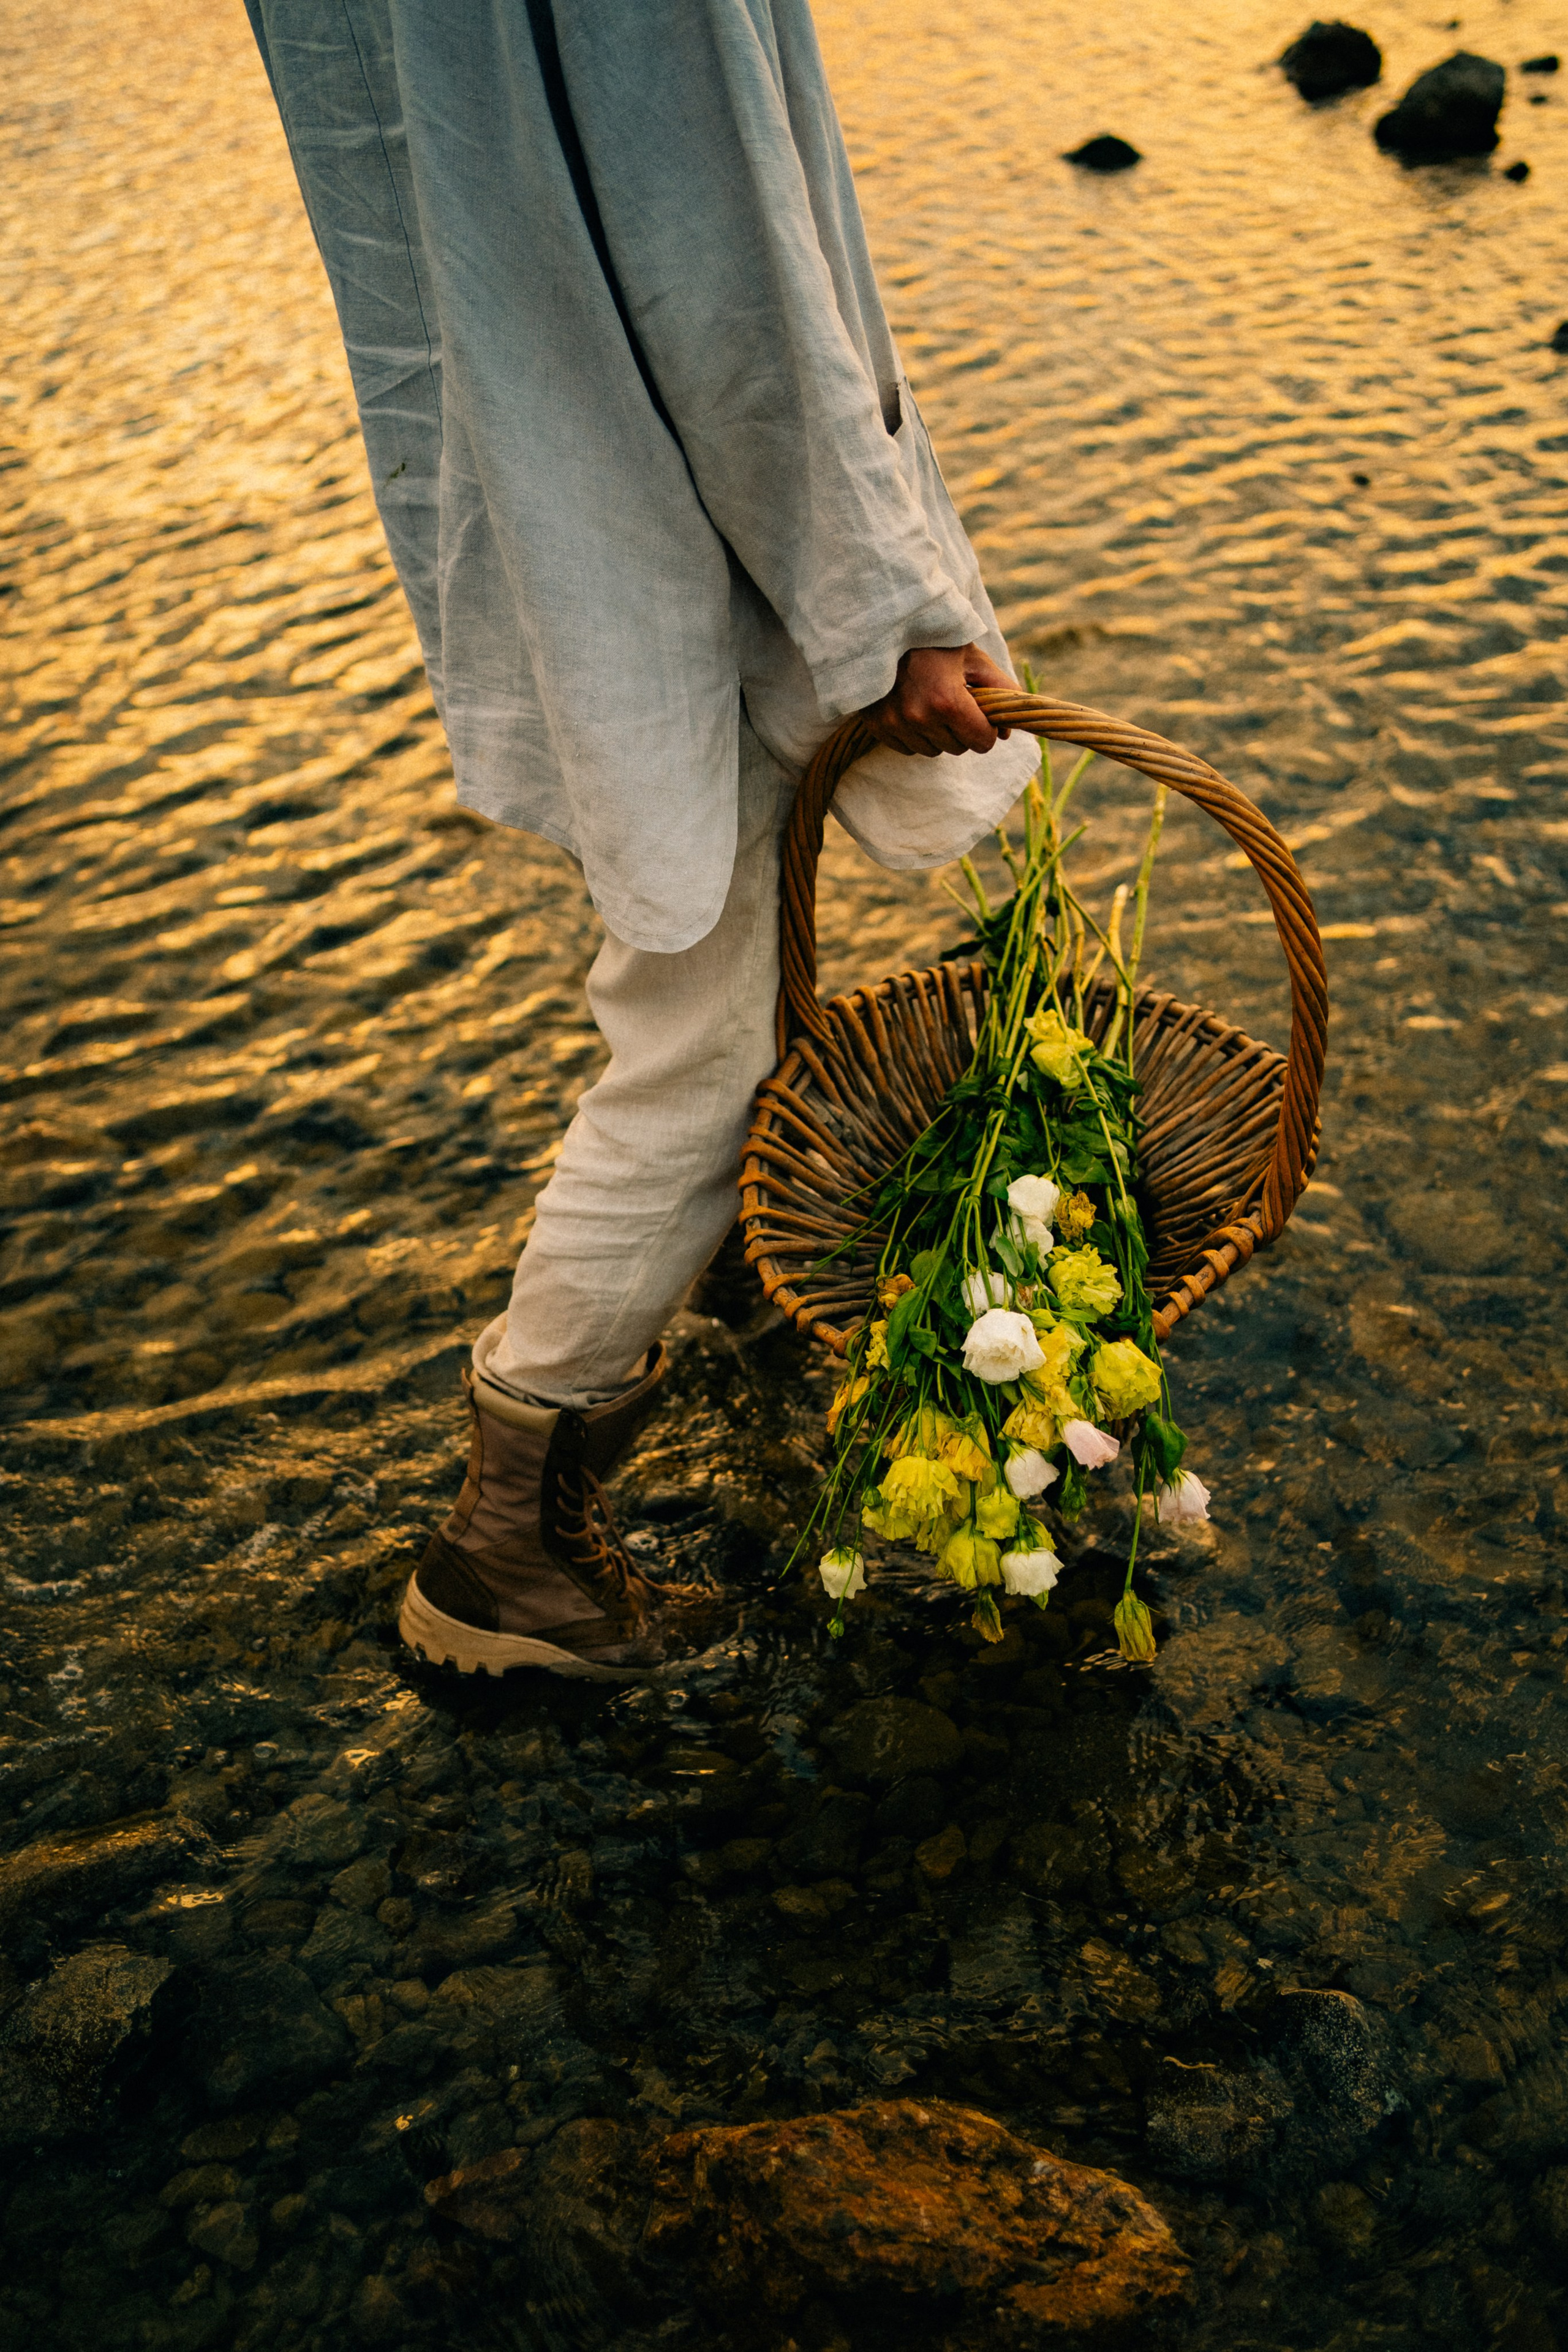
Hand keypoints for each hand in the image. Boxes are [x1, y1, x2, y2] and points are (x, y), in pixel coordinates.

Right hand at [859, 642, 1014, 757]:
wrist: (888, 625)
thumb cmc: (937, 639)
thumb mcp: (975, 658)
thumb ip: (1001, 691)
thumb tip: (1008, 732)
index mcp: (947, 700)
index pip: (982, 742)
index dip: (987, 727)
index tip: (980, 710)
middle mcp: (920, 717)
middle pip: (958, 748)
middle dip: (963, 729)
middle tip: (953, 699)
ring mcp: (895, 723)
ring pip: (933, 750)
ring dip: (938, 733)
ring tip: (930, 700)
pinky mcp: (878, 726)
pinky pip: (908, 748)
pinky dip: (915, 734)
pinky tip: (912, 705)